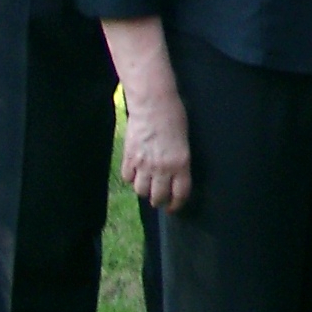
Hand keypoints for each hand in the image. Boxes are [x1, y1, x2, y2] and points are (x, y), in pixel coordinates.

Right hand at [120, 92, 191, 211]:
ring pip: (140, 191)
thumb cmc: (174, 117)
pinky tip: (135, 172)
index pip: (180, 194)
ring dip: (144, 190)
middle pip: (158, 197)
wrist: (153, 103)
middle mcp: (162, 168)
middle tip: (159, 198)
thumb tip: (174, 176)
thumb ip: (179, 162)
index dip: (176, 204)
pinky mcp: (129, 157)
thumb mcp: (184, 141)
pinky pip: (127, 178)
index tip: (173, 207)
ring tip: (147, 185)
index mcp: (181, 163)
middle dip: (159, 201)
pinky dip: (131, 178)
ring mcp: (143, 164)